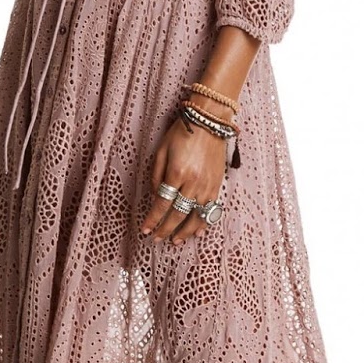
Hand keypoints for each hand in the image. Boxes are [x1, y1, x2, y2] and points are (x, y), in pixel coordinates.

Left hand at [138, 108, 227, 244]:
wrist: (210, 121)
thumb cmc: (182, 133)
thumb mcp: (161, 150)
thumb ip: (156, 175)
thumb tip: (156, 197)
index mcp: (176, 173)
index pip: (162, 204)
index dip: (153, 219)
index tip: (145, 230)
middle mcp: (193, 183)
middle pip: (178, 214)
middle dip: (166, 229)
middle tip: (157, 239)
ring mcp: (208, 186)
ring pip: (196, 217)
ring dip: (185, 232)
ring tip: (175, 241)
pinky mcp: (218, 185)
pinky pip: (211, 210)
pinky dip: (204, 223)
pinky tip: (197, 232)